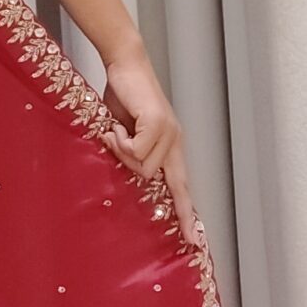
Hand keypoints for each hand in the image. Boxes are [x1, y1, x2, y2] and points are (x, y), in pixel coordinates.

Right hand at [100, 44, 200, 244]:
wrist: (125, 65)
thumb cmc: (123, 98)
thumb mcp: (127, 133)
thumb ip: (131, 153)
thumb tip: (129, 172)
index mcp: (171, 147)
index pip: (182, 188)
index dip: (186, 215)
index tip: (193, 242)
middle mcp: (175, 142)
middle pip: (159, 181)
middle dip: (130, 164)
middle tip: (113, 138)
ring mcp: (169, 133)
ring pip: (144, 168)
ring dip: (122, 150)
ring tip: (115, 128)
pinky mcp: (158, 124)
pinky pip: (136, 151)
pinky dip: (119, 140)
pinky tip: (116, 124)